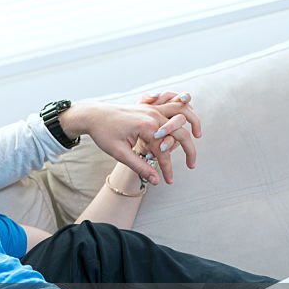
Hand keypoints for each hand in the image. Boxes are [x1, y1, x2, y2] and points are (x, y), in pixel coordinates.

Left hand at [61, 92, 200, 184]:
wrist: (92, 115)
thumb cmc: (103, 133)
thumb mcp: (119, 153)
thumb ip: (140, 166)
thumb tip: (155, 181)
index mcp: (147, 126)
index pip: (164, 151)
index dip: (167, 168)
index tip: (168, 181)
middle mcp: (154, 115)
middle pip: (180, 133)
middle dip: (189, 151)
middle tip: (191, 166)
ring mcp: (153, 109)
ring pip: (181, 117)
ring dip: (190, 128)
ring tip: (196, 140)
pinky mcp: (150, 107)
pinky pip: (171, 109)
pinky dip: (180, 116)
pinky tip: (183, 126)